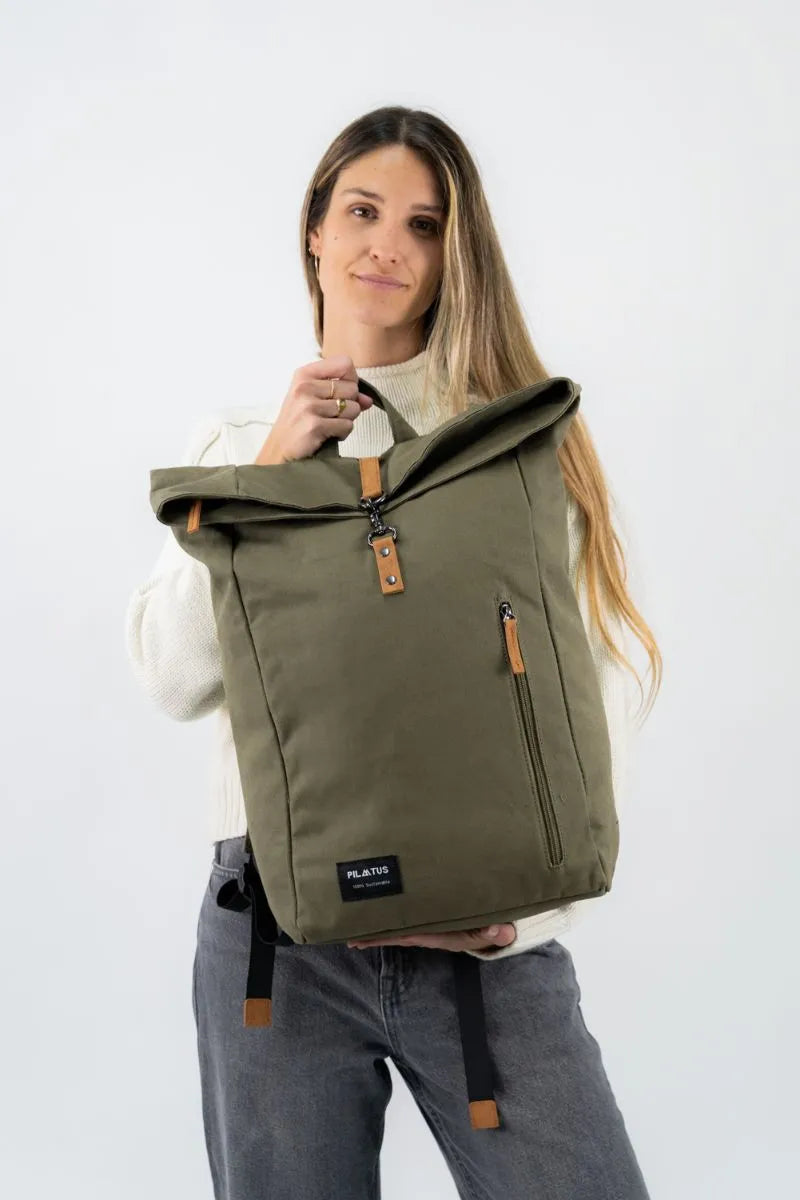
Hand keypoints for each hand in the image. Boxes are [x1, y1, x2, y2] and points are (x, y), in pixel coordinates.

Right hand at [255, 353, 373, 463]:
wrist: (279, 451)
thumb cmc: (298, 423)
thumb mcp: (314, 400)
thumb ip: (343, 394)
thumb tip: (369, 400)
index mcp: (304, 374)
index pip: (345, 364)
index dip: (351, 379)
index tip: (342, 393)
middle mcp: (305, 386)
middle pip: (352, 388)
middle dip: (349, 404)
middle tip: (331, 415)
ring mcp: (309, 406)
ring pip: (353, 408)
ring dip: (346, 420)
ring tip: (329, 425)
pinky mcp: (315, 425)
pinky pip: (347, 425)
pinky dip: (342, 433)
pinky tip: (327, 435)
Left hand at [346, 923, 516, 952]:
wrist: (501, 926)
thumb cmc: (495, 926)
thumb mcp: (499, 930)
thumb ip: (498, 932)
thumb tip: (497, 929)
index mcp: (443, 936)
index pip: (411, 935)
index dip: (389, 936)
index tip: (365, 936)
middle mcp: (432, 933)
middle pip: (399, 934)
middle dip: (375, 935)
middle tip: (349, 935)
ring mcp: (431, 926)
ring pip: (401, 927)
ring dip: (380, 928)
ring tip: (354, 927)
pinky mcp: (432, 918)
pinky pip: (408, 918)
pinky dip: (392, 917)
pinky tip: (378, 913)